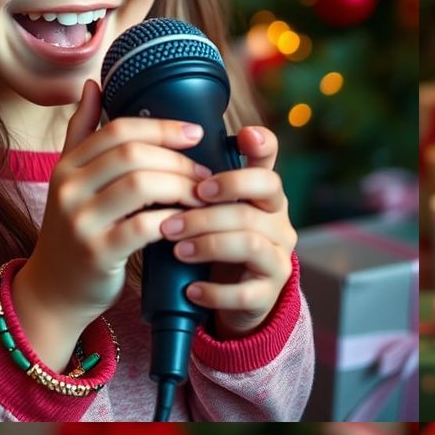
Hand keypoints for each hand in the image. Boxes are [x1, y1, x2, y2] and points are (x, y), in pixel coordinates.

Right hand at [26, 78, 213, 324]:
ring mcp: (80, 221)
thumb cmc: (76, 234)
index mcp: (67, 166)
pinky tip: (187, 224)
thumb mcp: (72, 182)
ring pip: (142, 185)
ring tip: (202, 197)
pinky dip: (172, 221)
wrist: (55, 293)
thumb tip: (93, 85)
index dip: (162, 127)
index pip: (118, 129)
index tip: (195, 133)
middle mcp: (68, 188)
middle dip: (178, 160)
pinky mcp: (98, 253)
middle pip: (134, 154)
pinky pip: (144, 227)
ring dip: (181, 188)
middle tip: (205, 173)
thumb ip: (82, 134)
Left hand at [157, 124, 296, 337]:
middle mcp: (278, 222)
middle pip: (257, 202)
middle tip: (170, 220)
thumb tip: (155, 148)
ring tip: (176, 250)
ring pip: (250, 243)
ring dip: (208, 244)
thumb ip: (194, 185)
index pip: (270, 165)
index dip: (260, 148)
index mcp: (263, 197)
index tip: (242, 135)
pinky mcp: (269, 294)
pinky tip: (191, 289)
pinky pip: (246, 292)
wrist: (230, 299)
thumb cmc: (213, 245)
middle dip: (208, 209)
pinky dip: (215, 291)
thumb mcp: (206, 211)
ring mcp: (277, 258)